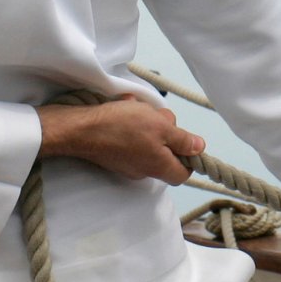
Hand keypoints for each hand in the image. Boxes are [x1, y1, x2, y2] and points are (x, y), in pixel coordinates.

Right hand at [37, 94, 202, 183]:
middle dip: (165, 131)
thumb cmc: (122, 126)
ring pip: (148, 142)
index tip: (184, 138)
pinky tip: (124, 108)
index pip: (183, 173)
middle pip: (165, 154)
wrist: (80, 129)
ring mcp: (126, 163)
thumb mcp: (160, 127)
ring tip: (137, 108)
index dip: (188, 157)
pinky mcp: (113, 153)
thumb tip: (200, 148)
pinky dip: (131, 123)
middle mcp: (143, 170)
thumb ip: (182, 140)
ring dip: (147, 123)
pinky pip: (130, 138)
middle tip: (157, 116)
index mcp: (158, 167)